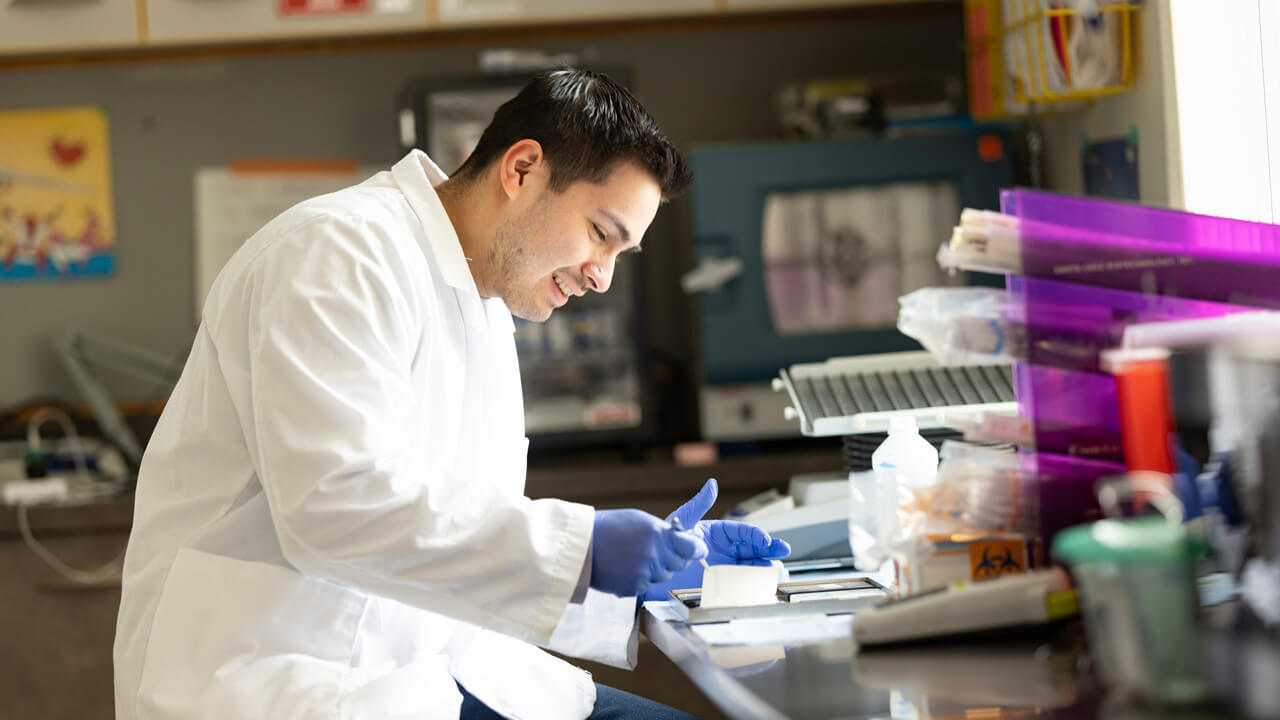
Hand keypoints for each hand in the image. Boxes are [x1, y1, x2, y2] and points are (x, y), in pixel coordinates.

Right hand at [590, 509, 706, 597]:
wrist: (581, 546)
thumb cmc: (610, 527)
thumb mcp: (639, 520)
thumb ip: (664, 531)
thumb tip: (686, 539)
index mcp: (658, 533)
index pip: (693, 547)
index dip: (696, 549)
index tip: (697, 548)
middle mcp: (655, 554)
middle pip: (678, 564)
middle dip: (671, 558)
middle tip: (651, 550)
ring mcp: (645, 573)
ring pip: (663, 576)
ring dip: (654, 570)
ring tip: (632, 557)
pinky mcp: (634, 588)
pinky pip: (646, 586)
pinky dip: (638, 580)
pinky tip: (624, 568)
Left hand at [642, 479, 791, 600]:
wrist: (659, 564)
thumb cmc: (671, 538)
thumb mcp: (685, 519)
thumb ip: (700, 503)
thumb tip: (712, 484)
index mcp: (720, 531)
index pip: (743, 531)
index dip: (756, 534)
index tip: (764, 540)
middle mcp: (727, 547)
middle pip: (753, 547)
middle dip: (769, 548)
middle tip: (784, 550)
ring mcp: (726, 564)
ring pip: (752, 564)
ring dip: (766, 565)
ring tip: (778, 570)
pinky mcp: (723, 580)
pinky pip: (742, 580)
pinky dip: (754, 581)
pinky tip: (764, 583)